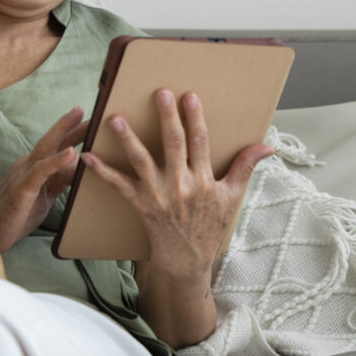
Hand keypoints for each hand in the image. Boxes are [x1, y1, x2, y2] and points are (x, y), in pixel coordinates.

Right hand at [0, 106, 87, 252]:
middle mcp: (29, 164)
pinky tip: (72, 153)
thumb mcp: (45, 196)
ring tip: (82, 118)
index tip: (93, 121)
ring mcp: (24, 174)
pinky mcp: (22, 189)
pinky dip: (56, 161)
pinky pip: (40, 172)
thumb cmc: (17, 215)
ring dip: (64, 130)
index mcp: (35, 166)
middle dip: (72, 123)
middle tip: (92, 109)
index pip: (58, 146)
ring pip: (46, 147)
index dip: (75, 132)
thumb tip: (78, 167)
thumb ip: (59, 180)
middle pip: (53, 139)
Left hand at [81, 89, 273, 279]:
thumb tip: (268, 146)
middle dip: (167, 118)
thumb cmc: (209, 227)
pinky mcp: (141, 205)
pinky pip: (119, 186)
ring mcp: (159, 195)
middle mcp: (182, 186)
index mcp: (205, 181)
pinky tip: (88, 157)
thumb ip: (245, 167)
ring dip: (128, 139)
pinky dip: (102, 172)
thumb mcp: (232, 197)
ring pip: (142, 161)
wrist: (187, 262)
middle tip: (159, 94)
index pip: (201, 143)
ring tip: (115, 119)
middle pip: (173, 145)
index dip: (195, 119)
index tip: (189, 96)